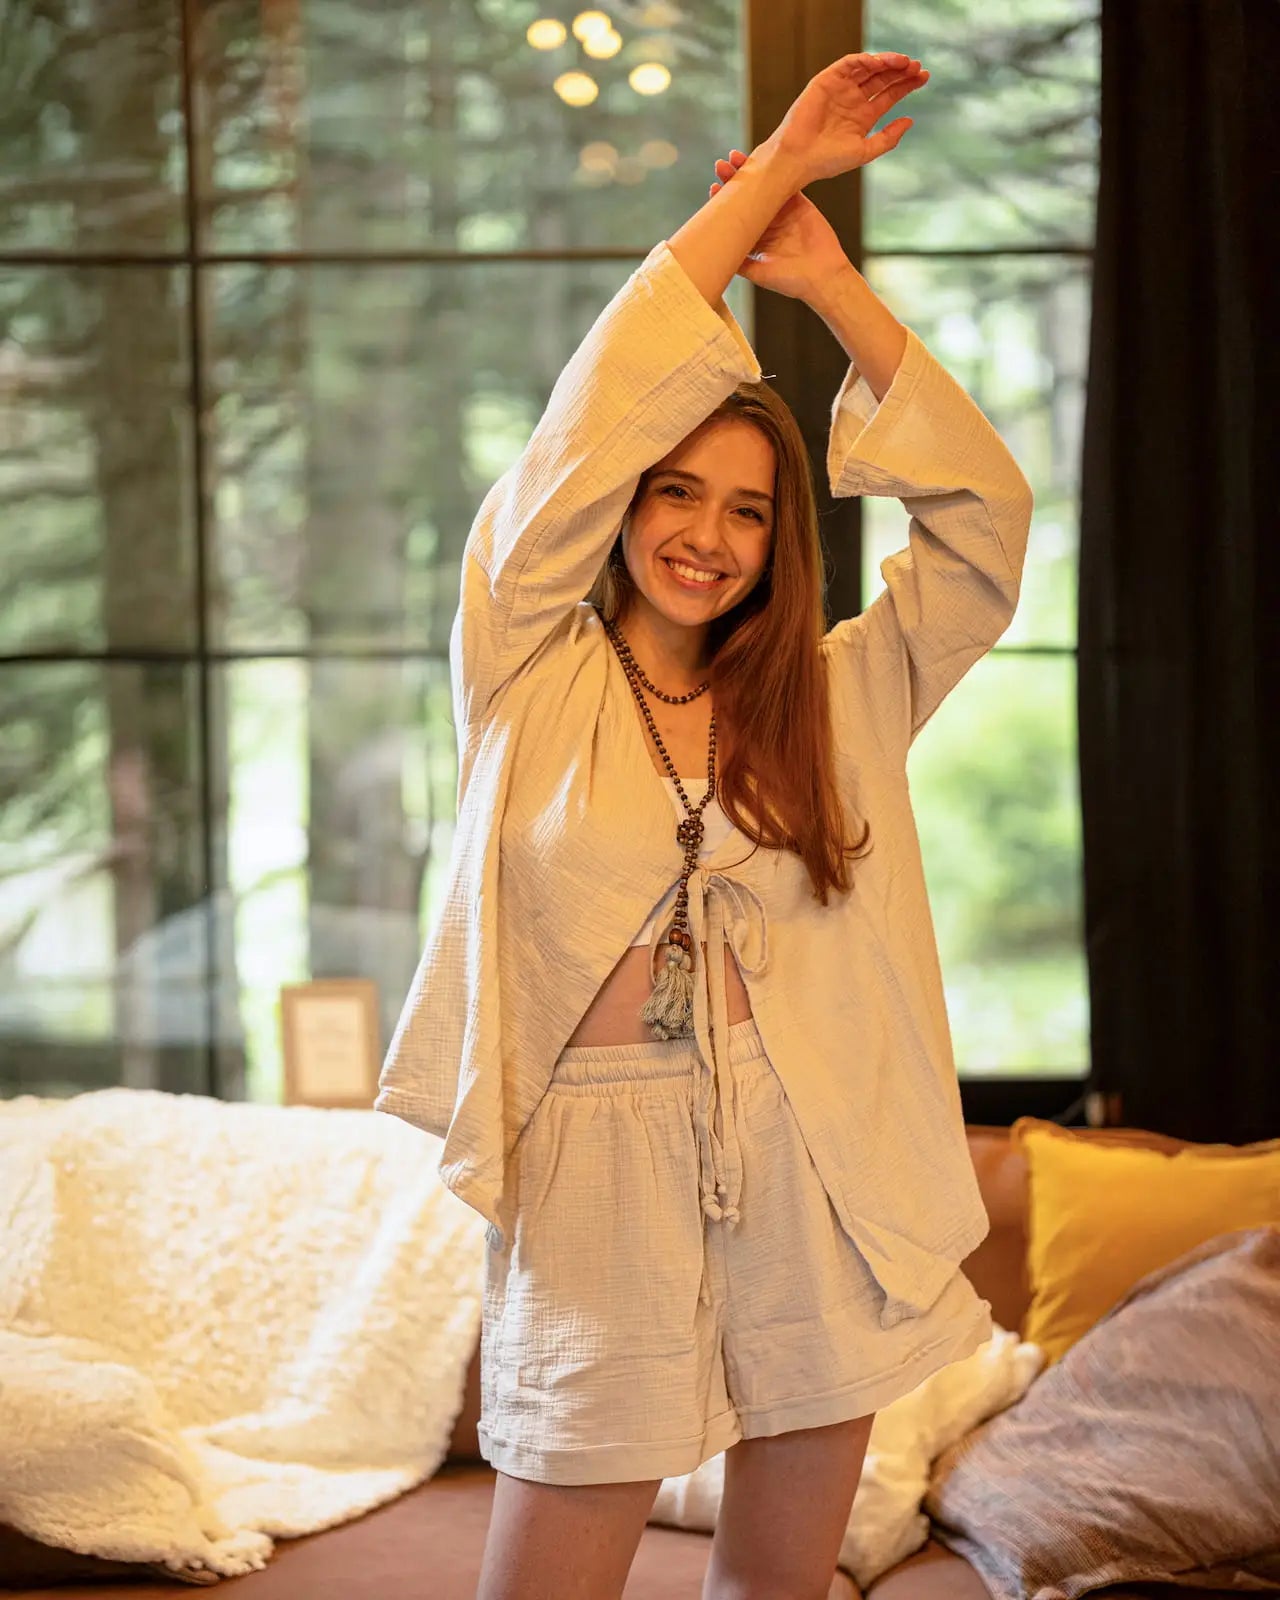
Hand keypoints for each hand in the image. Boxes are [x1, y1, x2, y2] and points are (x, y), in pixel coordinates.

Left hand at [710, 150, 848, 301]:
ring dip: (751, 171)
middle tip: (721, 166)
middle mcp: (766, 223)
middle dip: (733, 180)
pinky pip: (788, 182)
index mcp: (754, 238)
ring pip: (764, 186)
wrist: (822, 276)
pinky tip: (766, 158)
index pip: (735, 214)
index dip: (723, 200)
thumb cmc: (790, 281)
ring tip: (736, 158)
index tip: (713, 188)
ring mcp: (782, 212)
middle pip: (747, 196)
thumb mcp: (757, 273)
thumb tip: (712, 254)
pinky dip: (778, 170)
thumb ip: (738, 262)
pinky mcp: (799, 202)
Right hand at [767, 50, 928, 185]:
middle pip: (883, 78)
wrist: (798, 160)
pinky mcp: (826, 81)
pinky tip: (878, 62)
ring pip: (868, 68)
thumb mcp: (864, 151)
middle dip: (901, 70)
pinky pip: (847, 64)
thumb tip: (910, 121)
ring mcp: (840, 89)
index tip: (924, 77)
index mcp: (863, 116)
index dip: (908, 85)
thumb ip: (888, 138)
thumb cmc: (827, 161)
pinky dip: (863, 60)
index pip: (890, 94)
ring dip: (886, 62)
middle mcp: (853, 100)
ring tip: (903, 63)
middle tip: (917, 67)